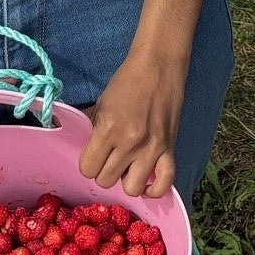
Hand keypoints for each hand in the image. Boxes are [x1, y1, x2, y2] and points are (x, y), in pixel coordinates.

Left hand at [82, 52, 186, 196]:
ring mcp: (152, 148)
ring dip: (127, 181)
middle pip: (106, 181)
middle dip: (104, 171)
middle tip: (110, 158)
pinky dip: (155, 189)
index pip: (87, 169)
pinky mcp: (170, 148)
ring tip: (127, 168)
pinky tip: (147, 183)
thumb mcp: (101, 103)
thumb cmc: (126, 81)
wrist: (158, 65)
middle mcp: (129, 143)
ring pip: (132, 188)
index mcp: (108, 129)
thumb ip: (92, 129)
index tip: (94, 155)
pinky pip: (165, 183)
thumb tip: (84, 148)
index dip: (88, 164)